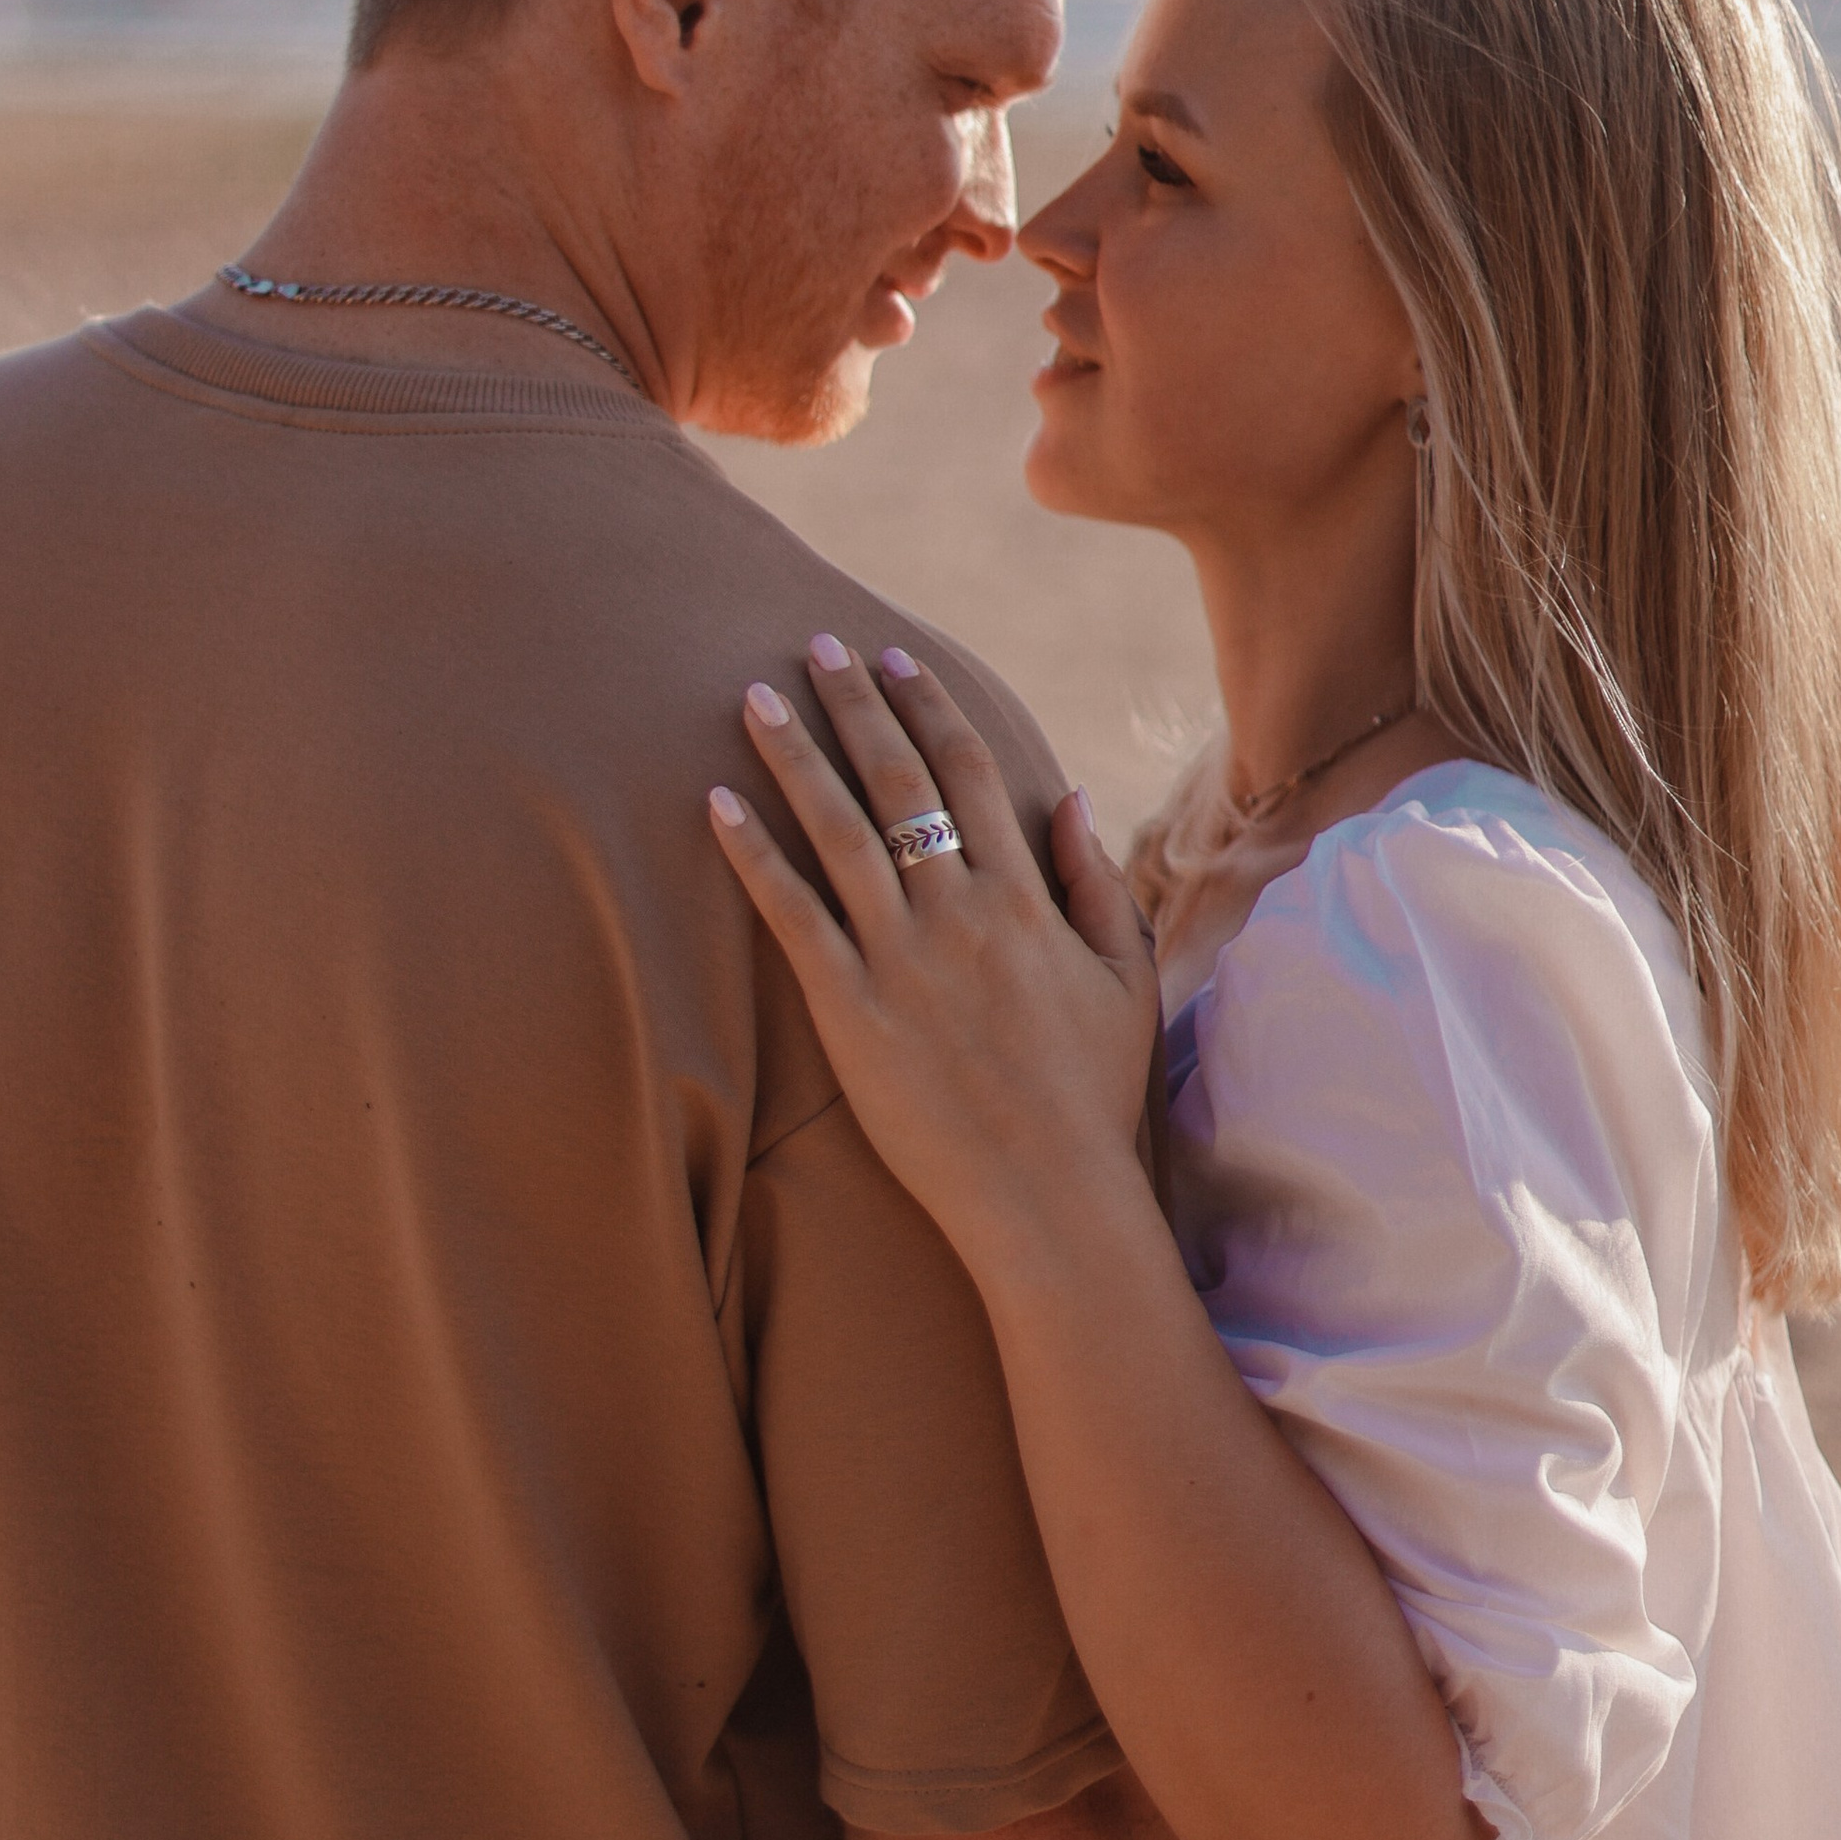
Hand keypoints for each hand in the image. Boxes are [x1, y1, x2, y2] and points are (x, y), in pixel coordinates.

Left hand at [708, 638, 1157, 1269]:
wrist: (1049, 1194)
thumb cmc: (1092, 1094)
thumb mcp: (1124, 978)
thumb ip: (1094, 882)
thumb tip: (1066, 795)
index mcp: (1024, 897)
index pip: (969, 771)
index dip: (928, 708)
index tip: (896, 662)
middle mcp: (959, 911)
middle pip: (898, 781)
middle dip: (854, 705)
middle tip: (815, 645)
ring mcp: (901, 958)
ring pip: (837, 831)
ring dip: (793, 756)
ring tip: (753, 697)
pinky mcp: (849, 1010)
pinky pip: (791, 916)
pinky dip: (752, 854)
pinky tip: (715, 803)